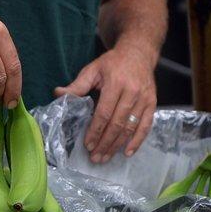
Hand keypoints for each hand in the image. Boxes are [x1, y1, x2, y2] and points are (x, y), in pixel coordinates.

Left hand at [53, 45, 156, 163]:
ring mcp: (144, 99)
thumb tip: (58, 94)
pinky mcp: (152, 103)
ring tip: (105, 157)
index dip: (96, 130)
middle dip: (105, 143)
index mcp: (115, 83)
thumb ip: (77, 85)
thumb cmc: (112, 63)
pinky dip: (137, 141)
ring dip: (117, 145)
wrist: (138, 53)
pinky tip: (127, 152)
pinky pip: (146, 126)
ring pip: (130, 127)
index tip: (87, 144)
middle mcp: (132, 92)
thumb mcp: (93, 69)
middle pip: (117, 123)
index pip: (104, 112)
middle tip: (95, 157)